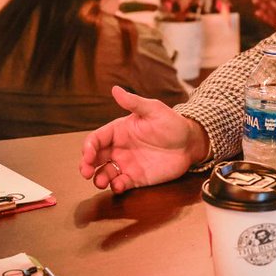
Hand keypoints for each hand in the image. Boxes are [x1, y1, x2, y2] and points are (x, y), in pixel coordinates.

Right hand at [80, 85, 209, 192]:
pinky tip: (118, 185)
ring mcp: (127, 164)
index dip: (89, 147)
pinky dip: (116, 186)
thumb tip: (115, 89)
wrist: (190, 143)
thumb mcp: (153, 110)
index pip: (96, 139)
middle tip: (85, 172)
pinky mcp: (136, 178)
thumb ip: (134, 102)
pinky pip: (121, 183)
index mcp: (119, 131)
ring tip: (101, 182)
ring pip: (104, 172)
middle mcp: (119, 148)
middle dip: (86, 165)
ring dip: (99, 178)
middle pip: (95, 158)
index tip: (88, 155)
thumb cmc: (172, 123)